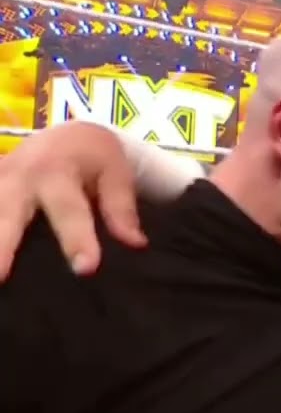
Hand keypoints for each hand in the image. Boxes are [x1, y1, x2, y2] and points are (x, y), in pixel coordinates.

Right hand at [0, 122, 144, 279]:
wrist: (65, 134)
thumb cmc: (94, 158)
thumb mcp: (115, 173)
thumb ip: (121, 208)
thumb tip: (135, 243)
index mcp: (57, 171)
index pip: (69, 210)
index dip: (77, 239)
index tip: (86, 268)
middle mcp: (18, 177)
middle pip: (8, 214)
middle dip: (2, 245)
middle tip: (0, 277)